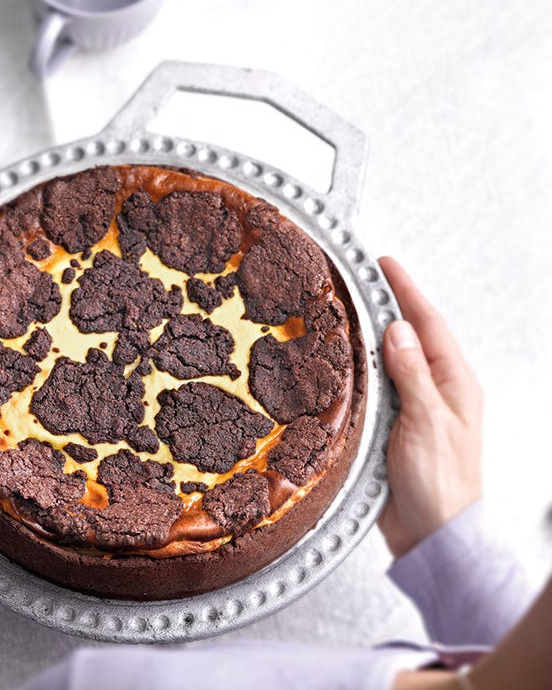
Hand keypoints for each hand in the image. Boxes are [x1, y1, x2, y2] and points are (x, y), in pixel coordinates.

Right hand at [377, 257, 482, 557]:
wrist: (433, 534)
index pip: (428, 324)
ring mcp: (414, 405)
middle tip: (359, 277)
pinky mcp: (393, 423)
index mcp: (455, 383)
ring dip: (371, 332)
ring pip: (390, 357)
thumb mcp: (428, 423)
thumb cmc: (442, 485)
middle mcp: (436, 389)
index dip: (405, 290)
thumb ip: (412, 374)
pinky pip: (377, 383)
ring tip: (347, 308)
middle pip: (409, 334)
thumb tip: (398, 329)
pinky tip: (344, 358)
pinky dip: (361, 365)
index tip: (384, 263)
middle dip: (387, 303)